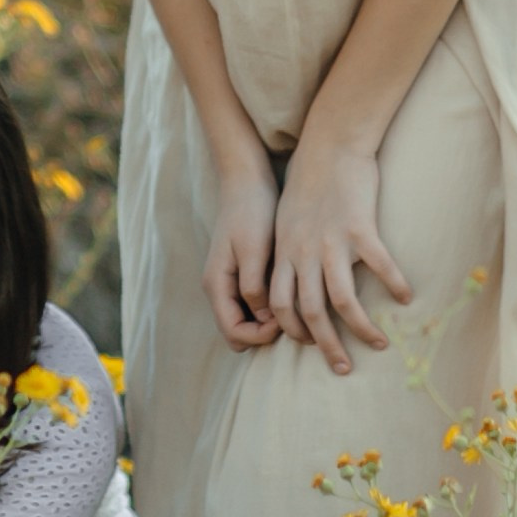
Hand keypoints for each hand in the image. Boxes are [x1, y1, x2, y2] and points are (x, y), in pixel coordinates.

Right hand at [202, 147, 282, 347]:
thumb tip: (266, 319)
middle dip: (265, 333)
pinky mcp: (245, 273)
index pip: (234, 333)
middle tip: (295, 316)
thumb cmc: (250, 211)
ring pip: (250, 320)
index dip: (260, 335)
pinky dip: (273, 306)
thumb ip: (255, 286)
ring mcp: (231, 282)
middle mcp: (221, 288)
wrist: (247, 181)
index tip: (285, 320)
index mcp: (217, 284)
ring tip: (299, 307)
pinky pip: (257, 304)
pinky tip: (295, 293)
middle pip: (240, 332)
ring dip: (271, 321)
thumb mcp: (253, 248)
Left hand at [267, 132, 411, 375]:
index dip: (294, 331)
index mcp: (285, 252)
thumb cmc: (309, 183)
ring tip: (378, 345)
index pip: (281, 306)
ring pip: (342, 300)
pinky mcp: (360, 228)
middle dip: (326, 347)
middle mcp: (304, 252)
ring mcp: (332, 241)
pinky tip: (406, 298)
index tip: (311, 346)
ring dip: (360, 328)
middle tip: (343, 368)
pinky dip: (393, 284)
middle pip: (310, 313)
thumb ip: (290, 253)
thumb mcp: (286, 221)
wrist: (329, 145)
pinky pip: (379, 266)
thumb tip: (296, 282)